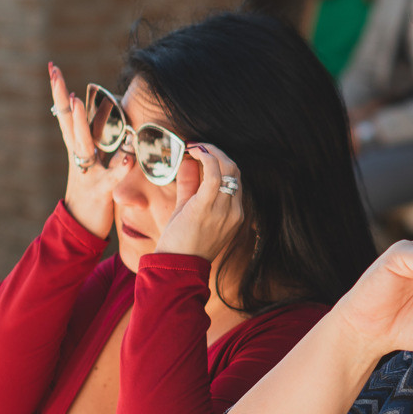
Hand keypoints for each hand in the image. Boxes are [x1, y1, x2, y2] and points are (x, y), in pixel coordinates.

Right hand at [48, 62, 129, 237]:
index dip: (60, 92)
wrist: (79, 229)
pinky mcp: (98, 192)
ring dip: (82, 124)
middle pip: (68, 121)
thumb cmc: (91, 193)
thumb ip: (103, 143)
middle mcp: (78, 156)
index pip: (67, 115)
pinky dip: (117, 170)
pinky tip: (127, 159)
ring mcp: (86, 173)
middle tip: (54, 72)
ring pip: (82, 145)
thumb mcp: (95, 163)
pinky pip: (109, 179)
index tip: (53, 68)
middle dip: (61, 96)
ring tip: (80, 102)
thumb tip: (115, 120)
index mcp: (78, 148)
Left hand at [157, 144, 244, 262]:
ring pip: (228, 168)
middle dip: (218, 153)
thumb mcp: (188, 210)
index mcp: (235, 214)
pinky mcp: (208, 207)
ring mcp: (224, 209)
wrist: (177, 267)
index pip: (235, 180)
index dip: (220, 162)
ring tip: (196, 147)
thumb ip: (190, 186)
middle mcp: (234, 211)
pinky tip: (195, 151)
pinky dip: (206, 158)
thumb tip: (188, 162)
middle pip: (235, 171)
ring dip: (212, 151)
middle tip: (199, 146)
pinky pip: (214, 174)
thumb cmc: (182, 243)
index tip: (203, 152)